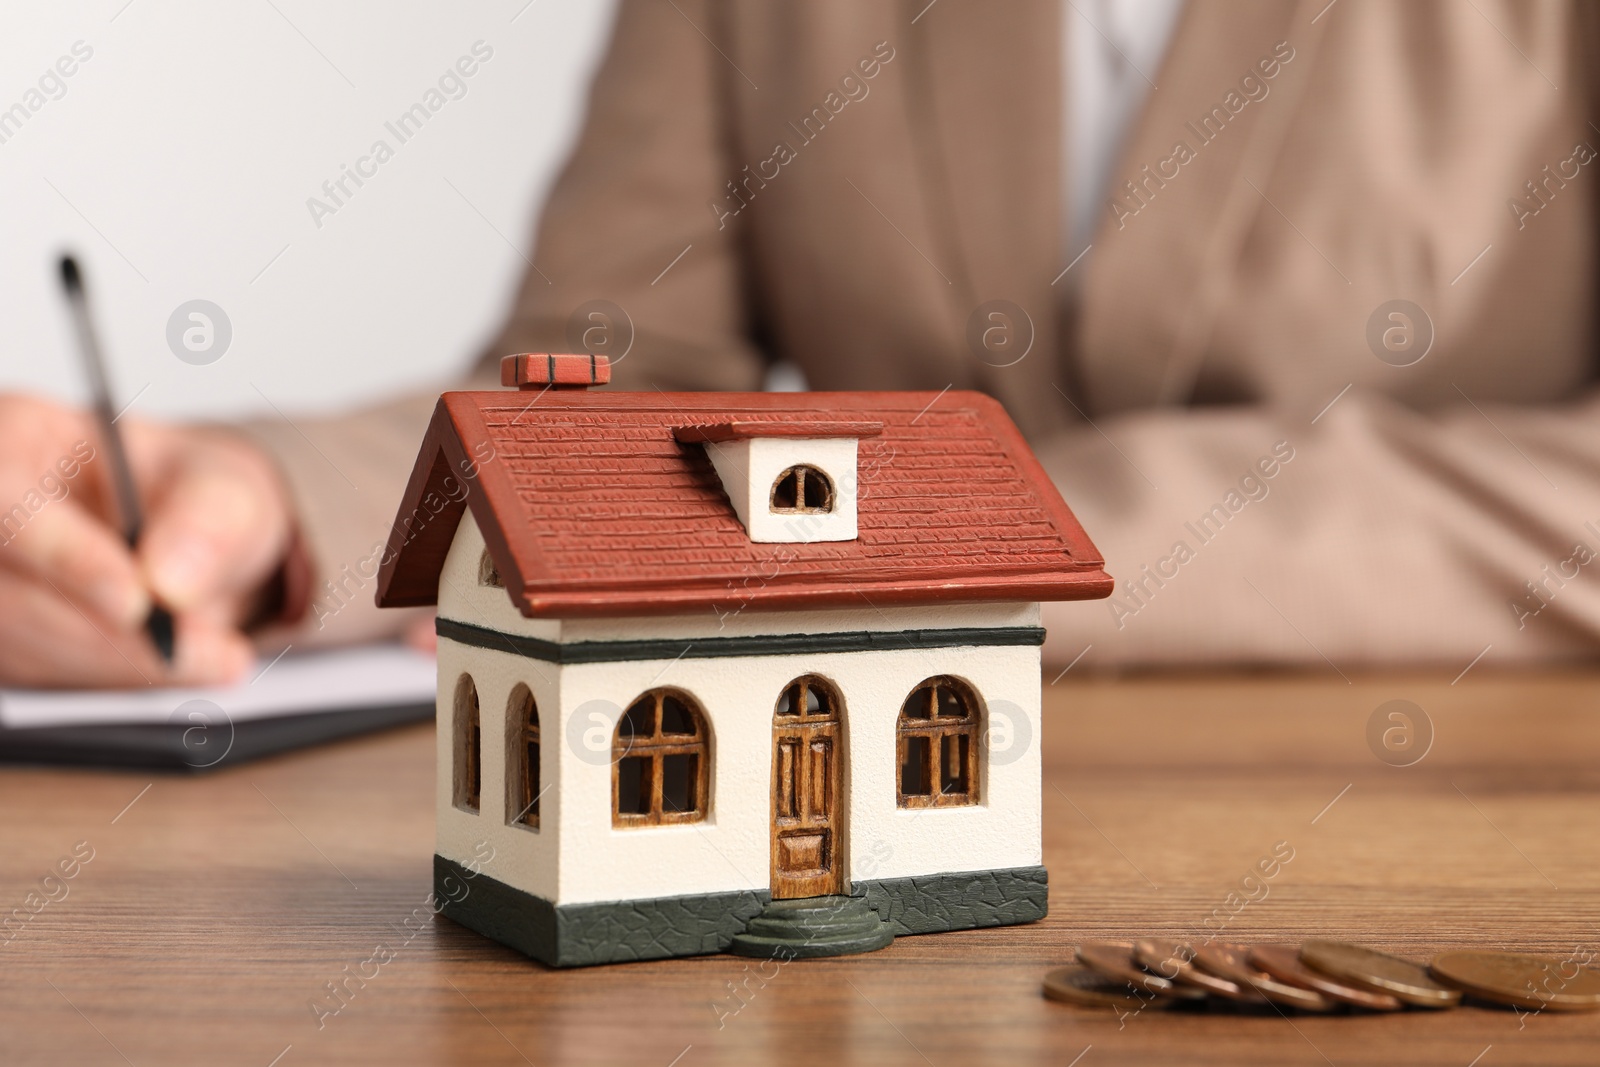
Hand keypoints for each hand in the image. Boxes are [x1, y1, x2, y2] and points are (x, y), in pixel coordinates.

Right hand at [0, 394, 294, 687]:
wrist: (196, 539)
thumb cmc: (194, 495)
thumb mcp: (225, 487)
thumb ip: (206, 521)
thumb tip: (168, 579)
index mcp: (16, 439)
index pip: (11, 503)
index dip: (68, 557)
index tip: (136, 602)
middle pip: (11, 591)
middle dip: (110, 636)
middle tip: (206, 652)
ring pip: (24, 644)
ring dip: (120, 664)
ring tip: (213, 656)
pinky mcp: (4, 637)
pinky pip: (44, 674)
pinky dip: (115, 677)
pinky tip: (176, 663)